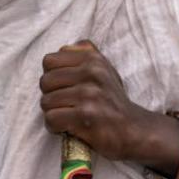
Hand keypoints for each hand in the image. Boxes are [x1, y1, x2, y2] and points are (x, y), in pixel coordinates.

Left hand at [40, 41, 178, 172]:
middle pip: (45, 81)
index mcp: (93, 59)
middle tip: (64, 105)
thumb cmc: (113, 101)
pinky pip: (51, 119)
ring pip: (46, 102)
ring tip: (67, 116)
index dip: (52, 76)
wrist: (134, 130)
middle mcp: (91, 73)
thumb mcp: (105, 70)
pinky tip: (67, 127)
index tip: (63, 88)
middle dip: (50, 96)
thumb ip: (86, 55)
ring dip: (53, 113)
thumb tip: (62, 49)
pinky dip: (55, 127)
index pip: (49, 61)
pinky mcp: (85, 116)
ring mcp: (88, 95)